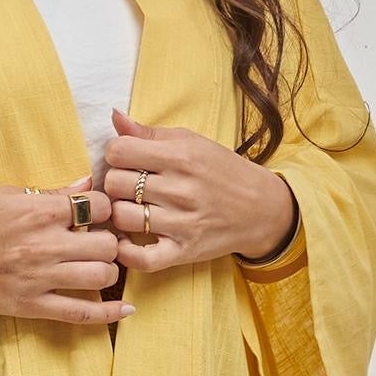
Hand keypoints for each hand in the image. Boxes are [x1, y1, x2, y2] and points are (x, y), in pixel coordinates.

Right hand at [0, 184, 132, 326]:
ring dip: (107, 270)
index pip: (100, 205)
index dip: (107, 208)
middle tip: (98, 241)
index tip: (99, 212)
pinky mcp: (31, 306)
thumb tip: (88, 185)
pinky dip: (108, 314)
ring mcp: (39, 278)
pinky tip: (125, 312)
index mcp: (39, 211)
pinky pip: (81, 313)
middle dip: (110, 240)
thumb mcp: (6, 194)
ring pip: (102, 275)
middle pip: (108, 243)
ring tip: (95, 266)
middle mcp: (44, 244)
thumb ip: (52, 193)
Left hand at [97, 112, 295, 271]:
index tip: (125, 160)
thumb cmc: (221, 171)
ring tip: (132, 209)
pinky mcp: (183, 252)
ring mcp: (182, 224)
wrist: (261, 208)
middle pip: (115, 184)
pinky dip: (125, 252)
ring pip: (121, 218)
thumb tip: (114, 116)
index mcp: (181, 156)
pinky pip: (140, 259)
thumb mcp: (191, 142)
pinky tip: (126, 240)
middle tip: (127, 186)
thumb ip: (149, 133)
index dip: (115, 154)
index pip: (118, 151)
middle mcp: (181, 189)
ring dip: (120, 213)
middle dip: (115, 183)